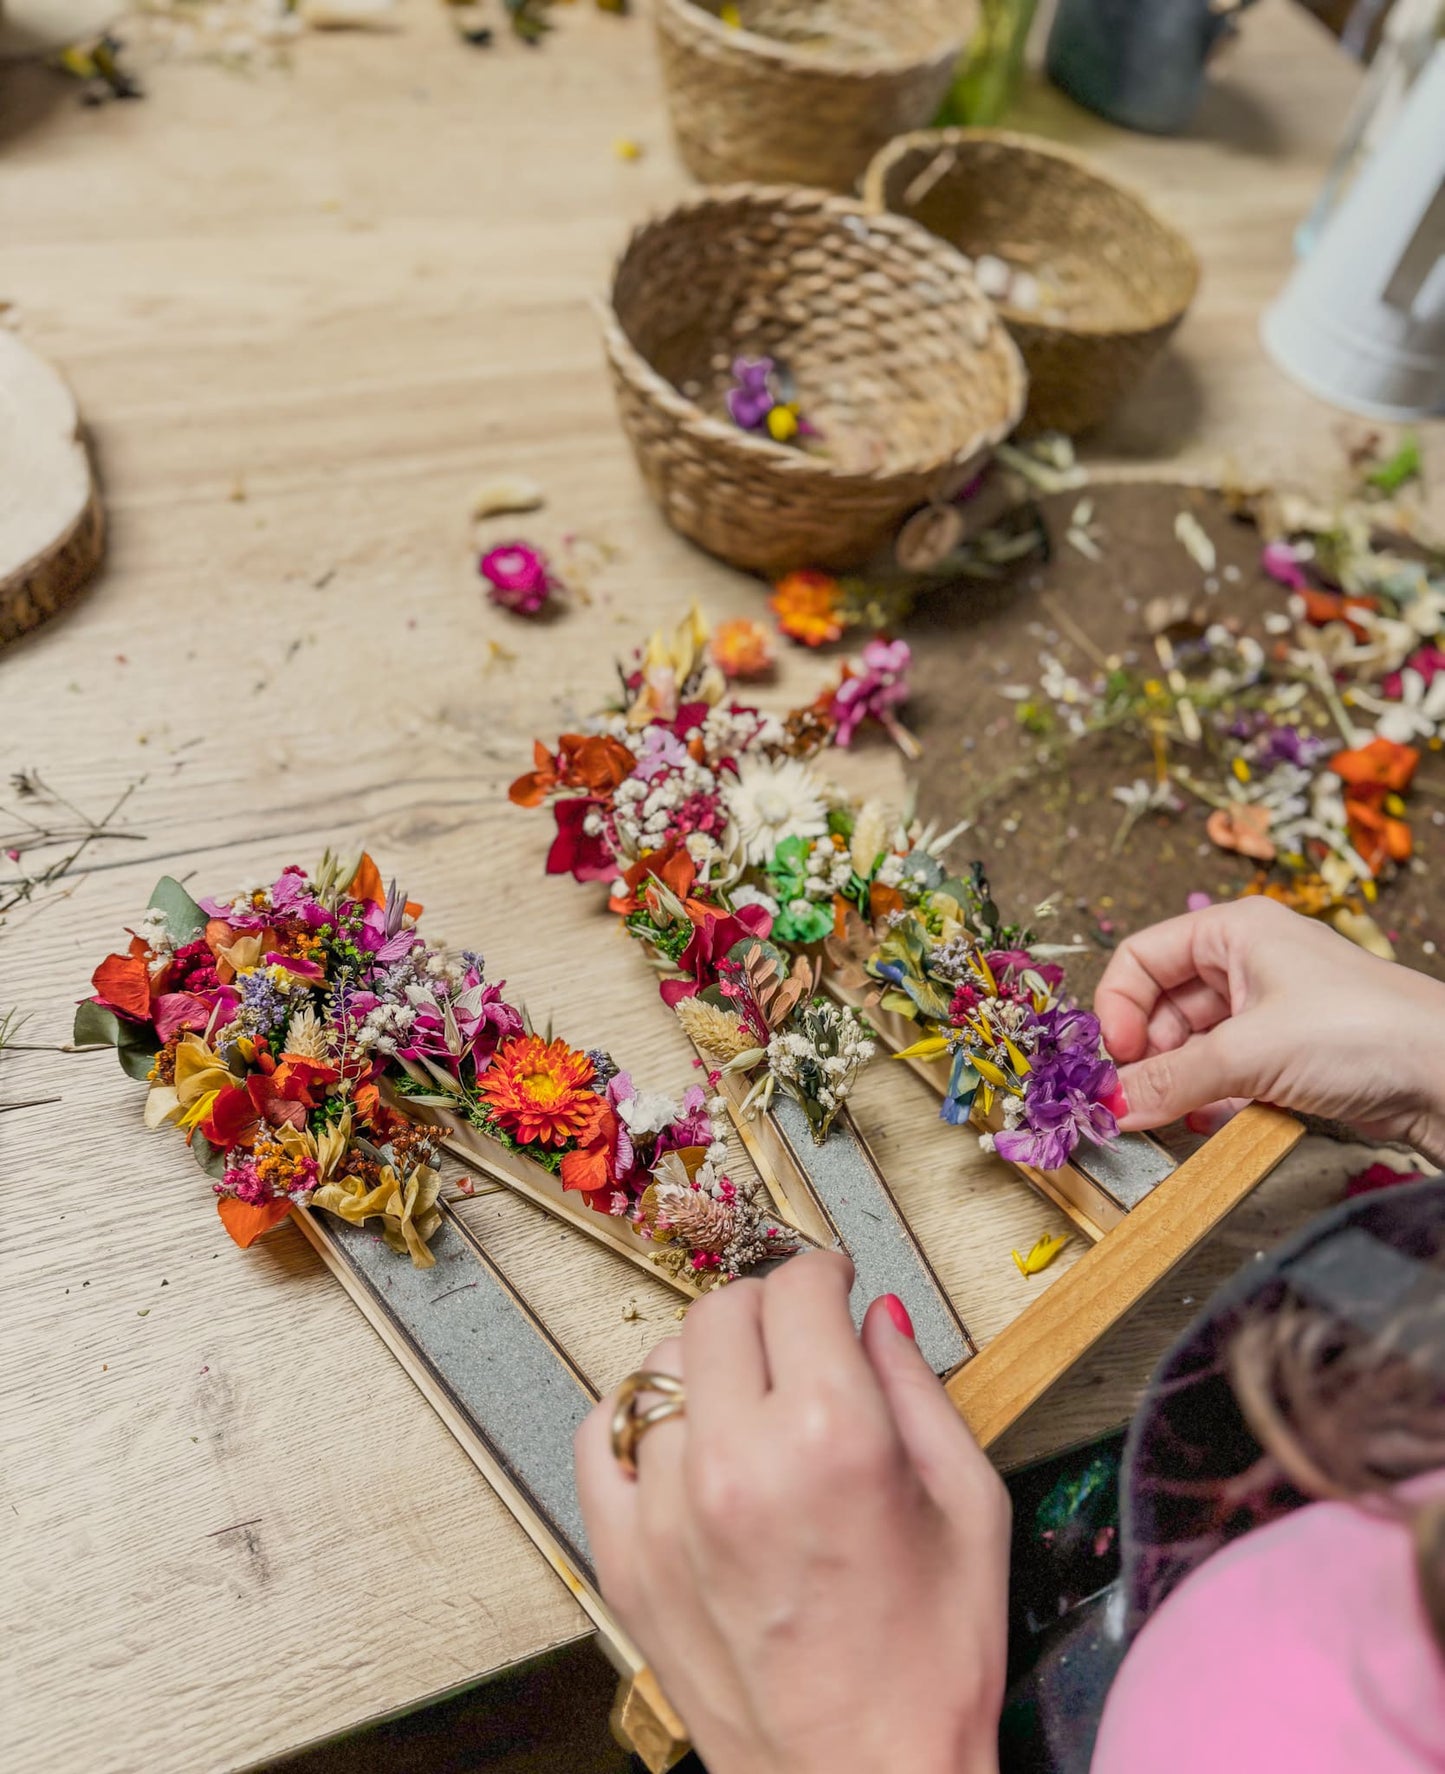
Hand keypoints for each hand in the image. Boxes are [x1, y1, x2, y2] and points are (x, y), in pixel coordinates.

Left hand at [575, 1251, 1009, 1773]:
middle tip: (798, 1333)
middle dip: (769, 1306)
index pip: (799, 1289)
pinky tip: (683, 1435)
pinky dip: (638, 1418)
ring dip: (708, 1360)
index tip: (833, 1282)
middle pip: (722, 1312)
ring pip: (660, 1365)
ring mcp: (667, 1512)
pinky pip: (602, 1437)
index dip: (825, 1272)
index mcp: (832, 1437)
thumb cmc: (928, 1666)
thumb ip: (917, 1387)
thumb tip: (874, 1314)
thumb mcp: (970, 1505)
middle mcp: (737, 1462)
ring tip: (749, 1396)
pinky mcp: (624, 1559)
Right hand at [1095, 896, 1444, 1163]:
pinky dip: (1212, 1099)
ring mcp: (1271, 1011)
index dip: (1119, 1008)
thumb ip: (1171, 1080)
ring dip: (1179, 1083)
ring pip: (1194, 1046)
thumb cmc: (1361, 1032)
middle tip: (1137, 1100)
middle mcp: (1249, 963)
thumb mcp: (1249, 1053)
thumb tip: (1110, 1105)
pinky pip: (1227, 1074)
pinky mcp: (1290, 1055)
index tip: (1117, 1059)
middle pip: (1163, 1006)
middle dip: (1149, 1055)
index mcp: (1235, 931)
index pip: (1142, 957)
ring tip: (1176, 1116)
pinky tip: (1211, 1124)